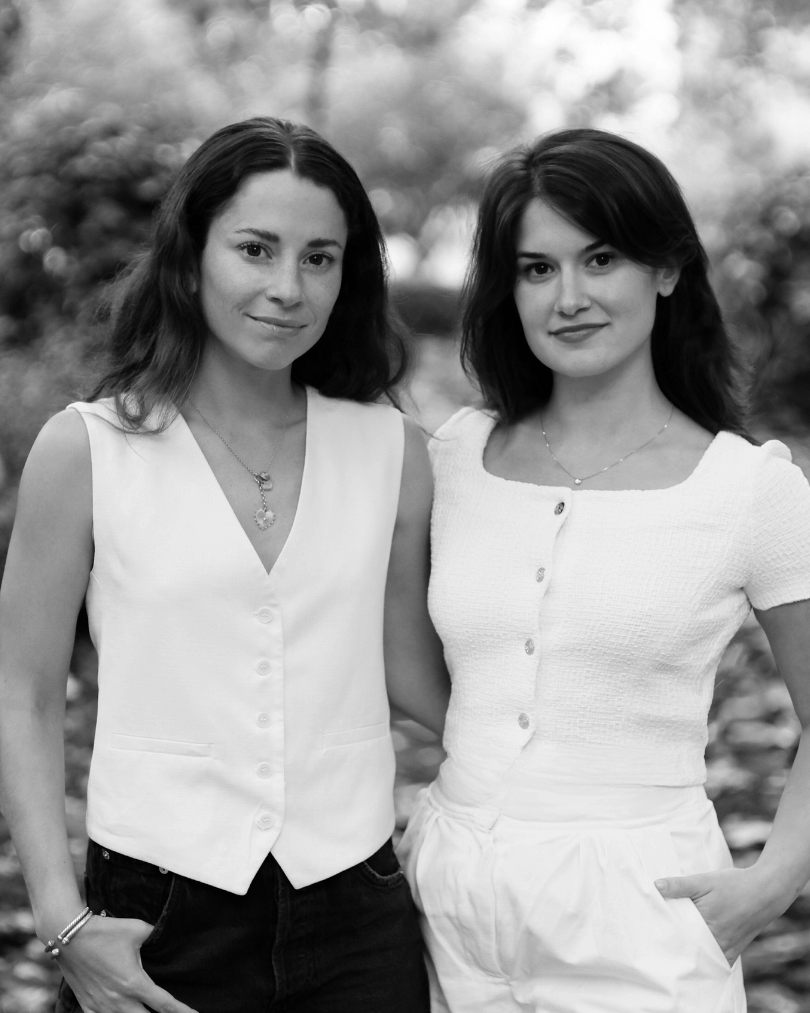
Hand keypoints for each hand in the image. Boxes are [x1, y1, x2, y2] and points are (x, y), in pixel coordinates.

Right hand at [54, 914, 198, 1012]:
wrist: (69, 935)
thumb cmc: (105, 931)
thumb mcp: (137, 929)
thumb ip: (156, 935)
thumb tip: (169, 933)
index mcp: (134, 983)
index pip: (165, 1005)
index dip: (183, 1012)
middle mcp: (119, 1000)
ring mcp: (101, 1006)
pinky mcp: (87, 1006)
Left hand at [655, 865, 785, 962]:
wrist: (766, 891)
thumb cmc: (734, 885)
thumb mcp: (704, 881)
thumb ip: (680, 886)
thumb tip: (656, 886)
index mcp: (706, 924)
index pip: (678, 935)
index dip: (665, 933)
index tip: (653, 931)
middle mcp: (716, 941)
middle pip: (689, 948)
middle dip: (675, 944)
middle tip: (659, 938)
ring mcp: (726, 947)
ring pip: (702, 956)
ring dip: (690, 951)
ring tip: (674, 943)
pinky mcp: (734, 950)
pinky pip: (716, 959)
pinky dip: (705, 957)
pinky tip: (696, 950)